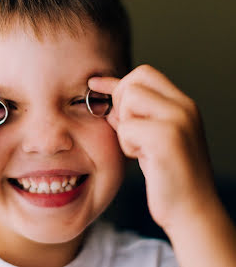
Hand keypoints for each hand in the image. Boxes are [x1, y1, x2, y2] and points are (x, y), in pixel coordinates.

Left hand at [88, 65, 216, 229]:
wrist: (190, 210)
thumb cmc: (167, 175)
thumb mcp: (148, 136)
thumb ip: (130, 112)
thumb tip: (102, 87)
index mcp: (183, 105)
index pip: (144, 73)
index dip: (117, 81)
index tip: (95, 85)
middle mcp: (184, 107)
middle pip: (134, 82)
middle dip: (120, 105)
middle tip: (131, 132)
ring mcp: (178, 121)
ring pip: (129, 101)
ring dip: (125, 127)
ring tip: (140, 148)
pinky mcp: (167, 139)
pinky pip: (127, 128)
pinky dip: (127, 145)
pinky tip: (143, 158)